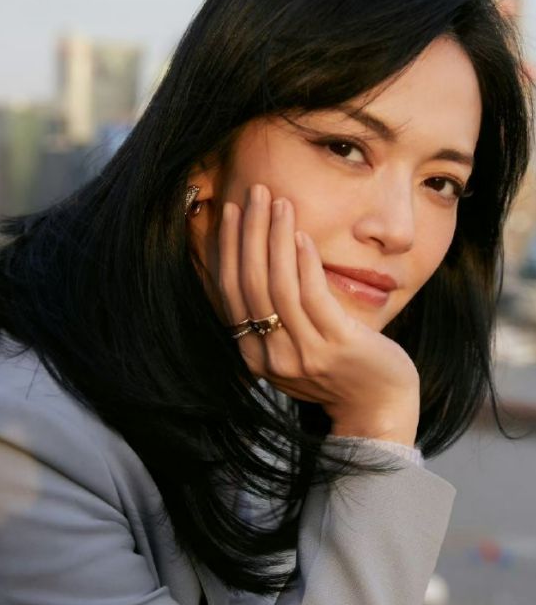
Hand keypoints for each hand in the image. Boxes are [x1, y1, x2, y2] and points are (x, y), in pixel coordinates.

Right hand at [218, 183, 419, 445]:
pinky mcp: (336, 345)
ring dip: (274, 238)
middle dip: (248, 233)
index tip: (230, 214)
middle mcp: (272, 357)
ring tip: (277, 202)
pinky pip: (312, 295)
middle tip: (252, 194)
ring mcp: (303, 353)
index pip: (231, 294)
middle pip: (250, 284)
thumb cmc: (339, 372)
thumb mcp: (295, 350)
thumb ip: (273, 320)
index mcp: (255, 357)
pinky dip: (304, 261)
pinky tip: (301, 234)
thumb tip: (261, 266)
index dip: (228, 250)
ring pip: (278, 286)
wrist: (378, 410)